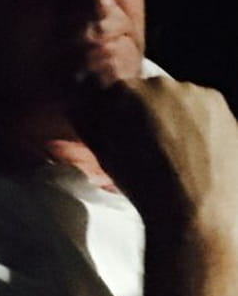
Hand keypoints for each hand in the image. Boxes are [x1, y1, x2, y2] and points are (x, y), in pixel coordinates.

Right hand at [70, 76, 237, 295]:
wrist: (192, 212)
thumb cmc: (143, 186)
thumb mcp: (103, 152)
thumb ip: (89, 119)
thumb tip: (80, 98)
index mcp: (122, 92)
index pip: (121, 92)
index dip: (126, 114)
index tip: (132, 135)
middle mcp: (155, 83)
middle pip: (150, 90)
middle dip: (151, 110)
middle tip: (156, 143)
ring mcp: (189, 90)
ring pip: (178, 96)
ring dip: (177, 113)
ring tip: (181, 148)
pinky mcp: (215, 100)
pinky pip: (203, 103)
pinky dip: (201, 118)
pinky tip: (200, 145)